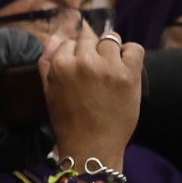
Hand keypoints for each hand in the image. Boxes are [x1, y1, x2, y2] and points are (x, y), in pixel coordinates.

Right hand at [41, 22, 141, 172]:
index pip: (69, 42)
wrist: (92, 146)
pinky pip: (134, 48)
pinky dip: (130, 54)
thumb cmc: (68, 121)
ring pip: (111, 40)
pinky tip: (125, 66)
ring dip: (111, 51)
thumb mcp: (49, 91)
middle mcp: (83, 61)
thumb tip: (54, 36)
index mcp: (60, 65)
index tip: (80, 67)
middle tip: (96, 72)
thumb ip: (47, 62)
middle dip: (92, 51)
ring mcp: (108, 67)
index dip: (75, 53)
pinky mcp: (129, 74)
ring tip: (110, 69)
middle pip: (90, 39)